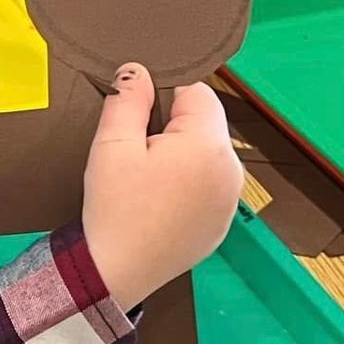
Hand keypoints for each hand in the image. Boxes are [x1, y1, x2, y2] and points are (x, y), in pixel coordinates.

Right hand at [81, 65, 241, 308]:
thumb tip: (138, 71)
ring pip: (208, 155)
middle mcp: (231, 171)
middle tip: (140, 157)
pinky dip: (190, 186)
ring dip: (184, 158)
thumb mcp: (111, 145)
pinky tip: (161, 204)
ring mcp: (230, 201)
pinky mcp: (222, 223)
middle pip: (207, 124)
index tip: (140, 124)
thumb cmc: (114, 209)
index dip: (165, 99)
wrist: (116, 272)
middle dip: (176, 129)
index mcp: (208, 145)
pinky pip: (210, 187)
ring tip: (150, 183)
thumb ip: (129, 100)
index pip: (197, 93)